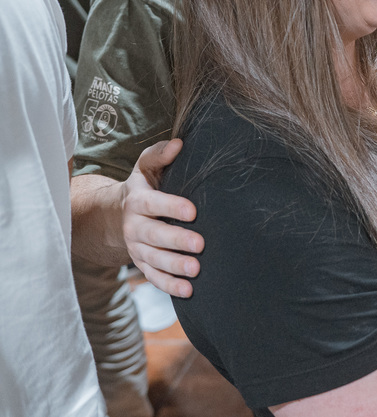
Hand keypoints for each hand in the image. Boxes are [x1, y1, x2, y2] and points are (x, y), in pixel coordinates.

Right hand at [122, 139, 203, 297]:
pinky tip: (188, 291)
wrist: (118, 213)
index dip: (172, 207)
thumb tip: (179, 144)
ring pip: (154, 259)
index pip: (154, 203)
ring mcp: (137, 248)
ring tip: (196, 270)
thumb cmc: (144, 186)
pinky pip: (153, 277)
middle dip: (176, 240)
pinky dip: (169, 286)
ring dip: (175, 267)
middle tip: (200, 244)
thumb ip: (159, 155)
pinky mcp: (142, 264)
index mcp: (138, 200)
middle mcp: (135, 226)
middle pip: (154, 235)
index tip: (194, 211)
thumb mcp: (146, 167)